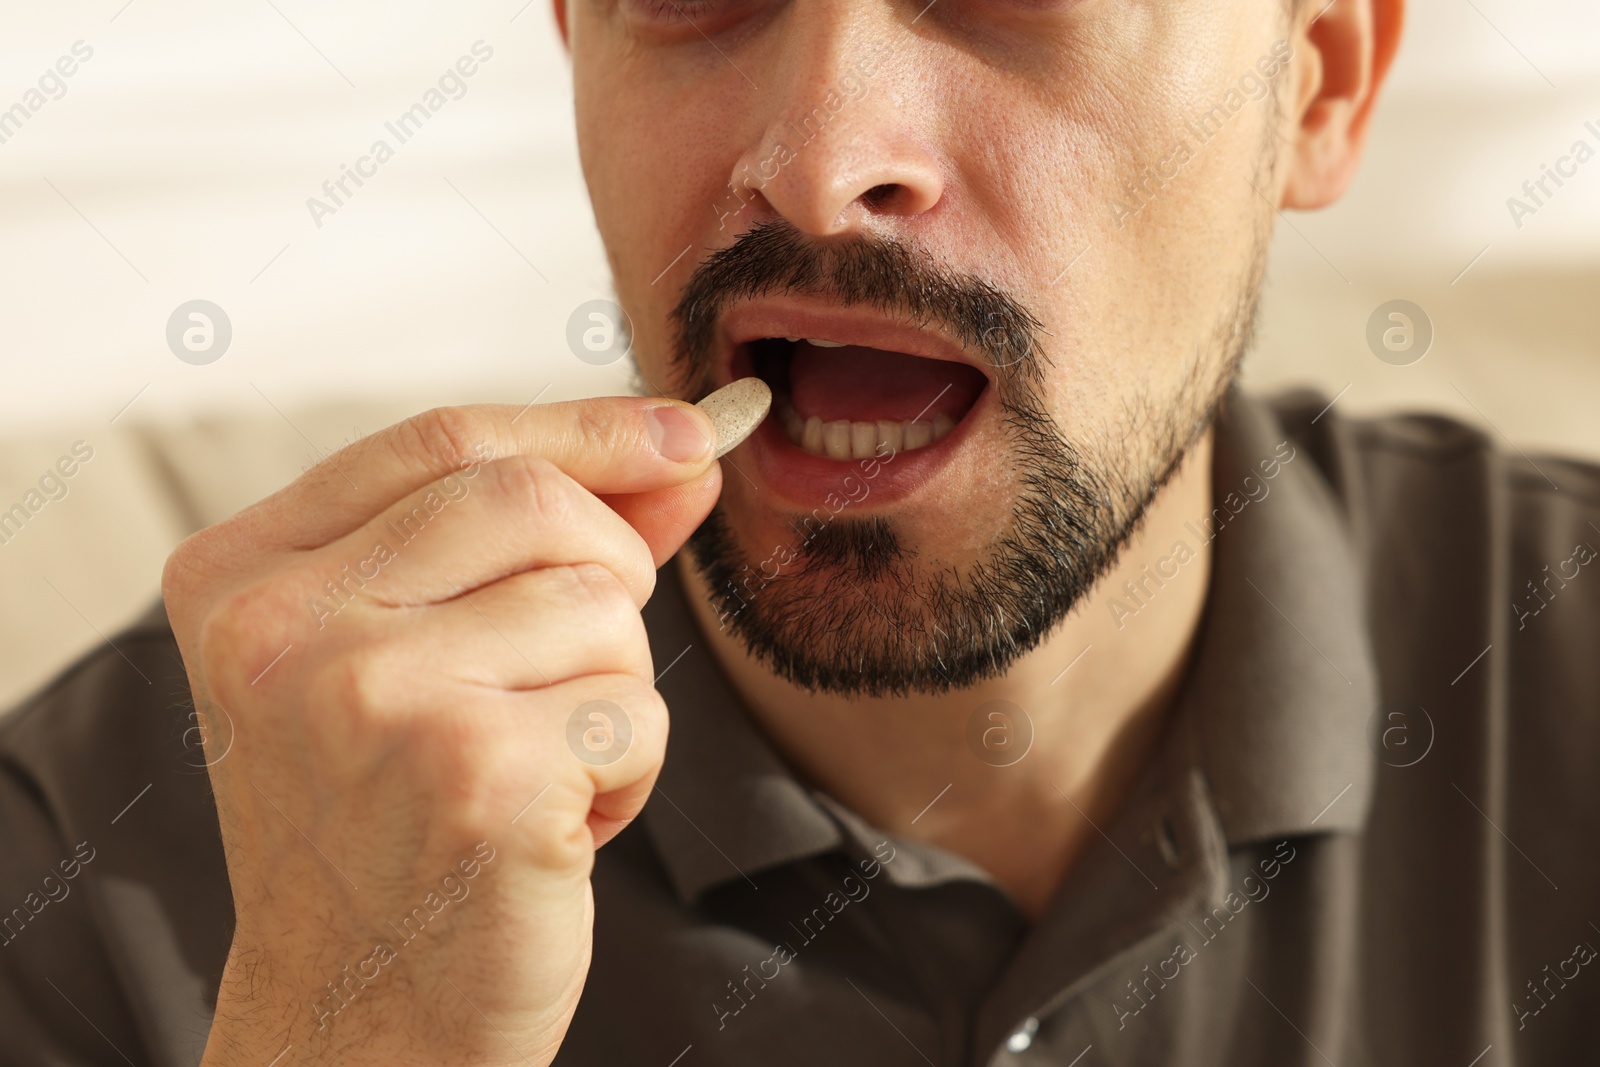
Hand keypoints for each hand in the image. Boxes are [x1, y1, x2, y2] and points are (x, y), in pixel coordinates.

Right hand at [161, 398, 721, 1065]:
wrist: (362, 1023)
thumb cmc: (394, 836)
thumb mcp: (416, 661)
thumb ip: (532, 539)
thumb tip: (679, 454)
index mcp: (244, 578)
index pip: (443, 439)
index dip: (584, 428)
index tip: (683, 436)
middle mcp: (285, 628)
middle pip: (535, 498)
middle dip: (605, 576)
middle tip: (565, 676)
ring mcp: (373, 697)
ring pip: (602, 603)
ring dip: (610, 693)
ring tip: (534, 772)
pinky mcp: (476, 773)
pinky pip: (639, 710)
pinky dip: (629, 773)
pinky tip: (553, 828)